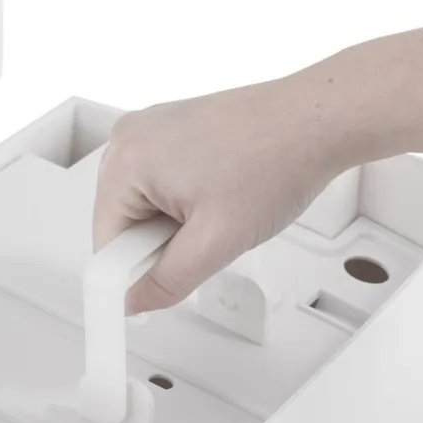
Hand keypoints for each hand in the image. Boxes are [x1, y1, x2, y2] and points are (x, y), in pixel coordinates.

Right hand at [93, 80, 350, 313]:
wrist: (318, 121)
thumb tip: (134, 301)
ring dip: (175, 224)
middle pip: (121, 223)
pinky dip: (184, 201)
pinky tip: (218, 195)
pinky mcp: (172, 128)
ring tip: (219, 209)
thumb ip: (165, 282)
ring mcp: (152, 128)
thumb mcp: (215, 243)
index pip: (105, 243)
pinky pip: (160, 183)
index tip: (159, 284)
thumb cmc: (276, 159)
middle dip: (159, 245)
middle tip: (207, 236)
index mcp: (125, 159)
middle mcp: (130, 136)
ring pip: (143, 206)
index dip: (133, 275)